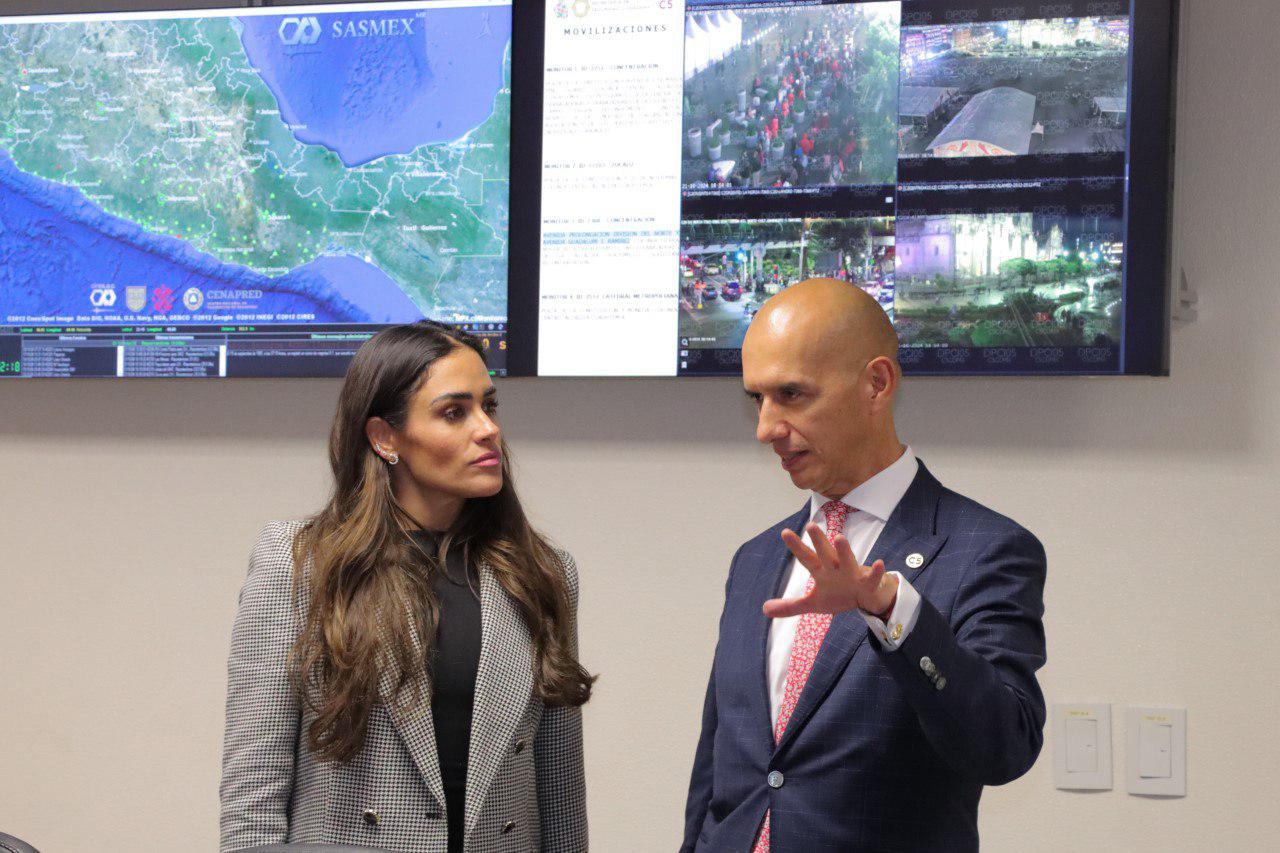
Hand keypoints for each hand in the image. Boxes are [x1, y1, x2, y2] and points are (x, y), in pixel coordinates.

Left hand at [763, 523, 897, 619]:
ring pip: (848, 560)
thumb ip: (790, 605)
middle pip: (825, 553)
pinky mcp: (867, 584)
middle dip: (819, 541)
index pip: (806, 558)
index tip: (784, 532)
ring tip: (839, 538)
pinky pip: (872, 578)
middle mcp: (836, 568)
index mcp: (822, 571)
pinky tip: (879, 563)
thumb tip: (764, 609)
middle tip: (810, 525)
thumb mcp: (813, 603)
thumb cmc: (838, 595)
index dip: (796, 547)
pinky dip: (876, 572)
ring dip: (844, 550)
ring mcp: (852, 575)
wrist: (866, 600)